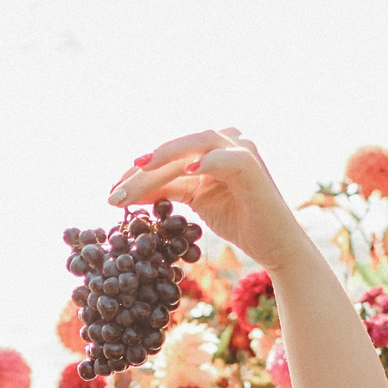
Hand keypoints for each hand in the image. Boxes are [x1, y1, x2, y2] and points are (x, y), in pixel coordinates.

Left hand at [108, 129, 315, 276]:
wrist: (276, 245)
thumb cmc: (239, 222)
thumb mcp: (194, 204)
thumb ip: (167, 192)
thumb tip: (126, 193)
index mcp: (209, 151)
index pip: (168, 157)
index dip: (138, 173)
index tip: (112, 191)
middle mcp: (225, 143)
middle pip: (176, 149)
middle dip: (143, 169)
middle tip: (115, 190)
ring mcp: (240, 151)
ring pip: (196, 143)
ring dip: (166, 155)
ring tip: (140, 169)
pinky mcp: (252, 166)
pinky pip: (227, 158)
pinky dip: (207, 161)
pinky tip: (188, 170)